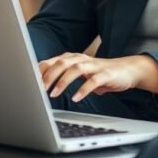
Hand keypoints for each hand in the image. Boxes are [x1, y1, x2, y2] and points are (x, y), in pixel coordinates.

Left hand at [38, 53, 157, 102]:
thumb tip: (39, 83)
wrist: (128, 70)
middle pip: (62, 63)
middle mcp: (82, 59)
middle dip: (48, 76)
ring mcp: (95, 66)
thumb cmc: (99, 73)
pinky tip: (76, 98)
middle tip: (39, 90)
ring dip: (63, 81)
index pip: (52, 61)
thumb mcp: (79, 73)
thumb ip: (62, 75)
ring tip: (53, 94)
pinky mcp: (106, 75)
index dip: (40, 71)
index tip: (29, 83)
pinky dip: (83, 89)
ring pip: (76, 69)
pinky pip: (93, 81)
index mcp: (73, 58)